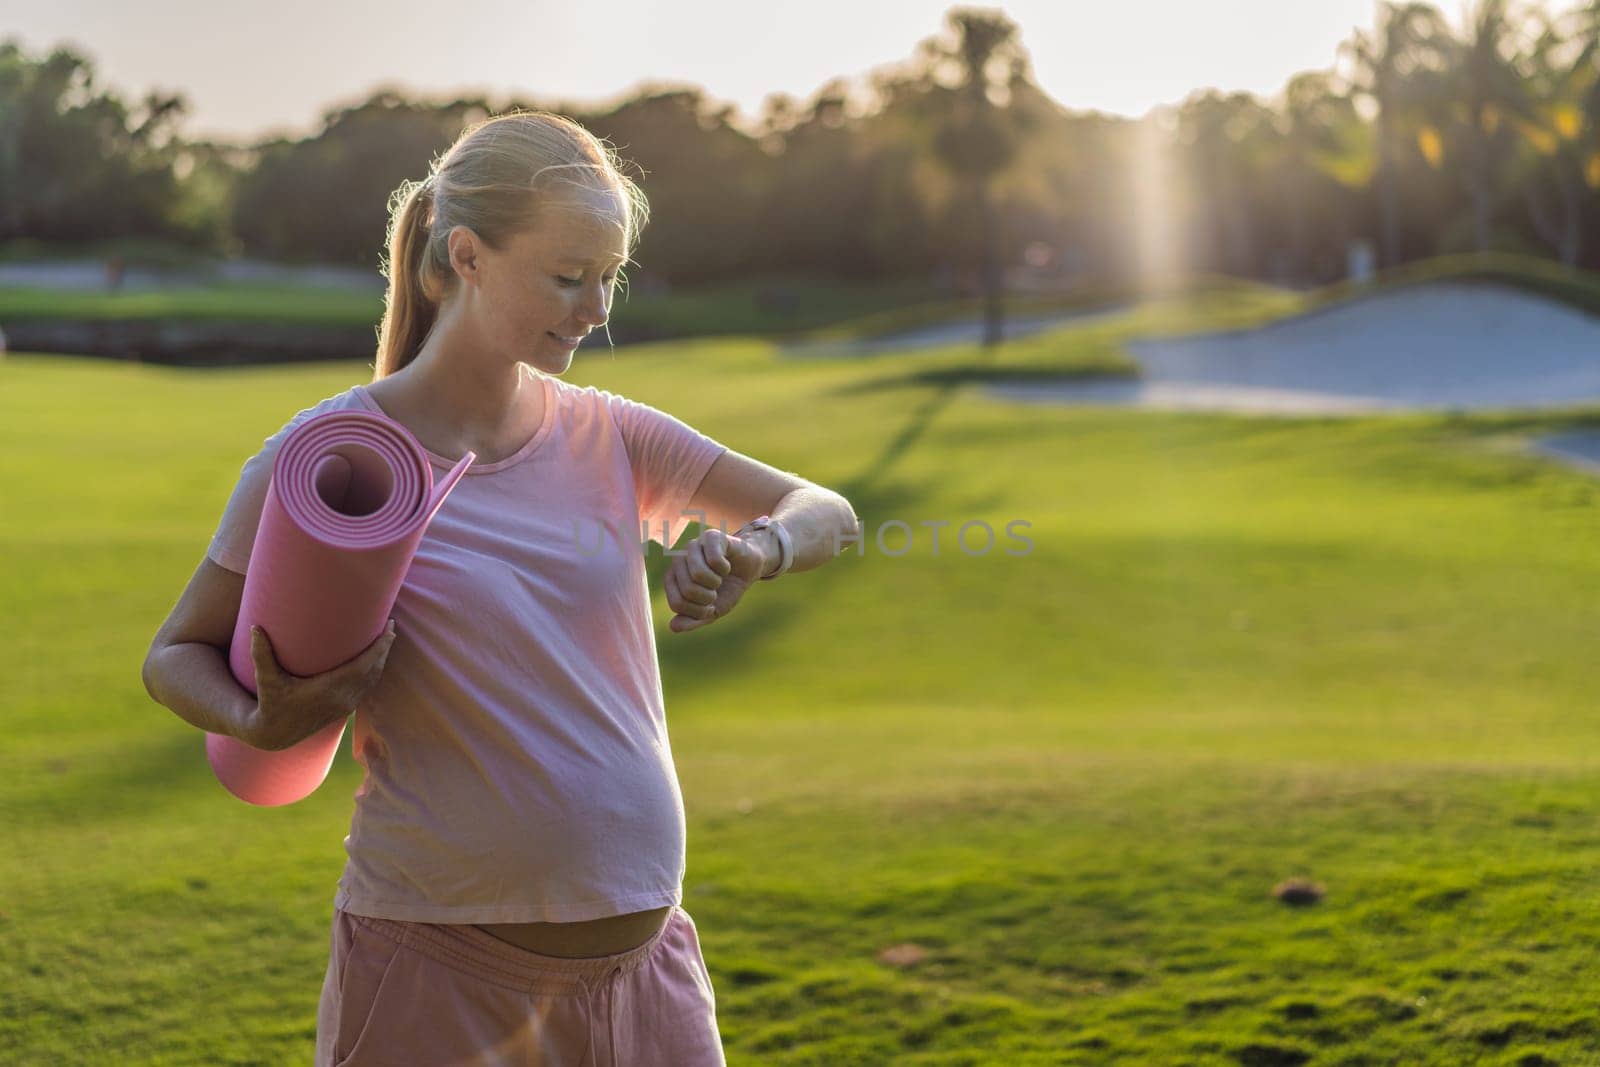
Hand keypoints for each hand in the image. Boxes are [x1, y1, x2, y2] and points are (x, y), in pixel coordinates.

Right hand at [239, 620, 397, 750]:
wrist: (274, 734)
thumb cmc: (269, 703)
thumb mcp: (265, 679)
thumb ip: (261, 654)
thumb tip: (255, 627)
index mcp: (328, 690)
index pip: (363, 667)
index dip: (379, 649)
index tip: (389, 629)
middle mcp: (341, 699)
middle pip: (373, 670)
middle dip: (385, 648)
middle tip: (391, 624)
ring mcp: (345, 706)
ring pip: (373, 680)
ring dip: (382, 659)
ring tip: (387, 637)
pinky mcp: (345, 709)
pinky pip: (368, 688)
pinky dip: (375, 671)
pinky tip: (376, 659)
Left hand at [666, 526, 766, 632]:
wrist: (749, 568)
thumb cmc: (727, 588)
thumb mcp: (712, 611)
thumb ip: (693, 620)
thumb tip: (673, 627)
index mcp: (673, 579)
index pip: (677, 603)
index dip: (698, 611)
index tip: (709, 606)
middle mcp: (679, 561)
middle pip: (687, 590)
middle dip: (708, 597)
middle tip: (716, 591)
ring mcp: (693, 547)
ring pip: (698, 573)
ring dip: (715, 582)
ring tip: (720, 579)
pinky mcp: (711, 537)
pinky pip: (714, 559)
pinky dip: (725, 568)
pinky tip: (727, 566)